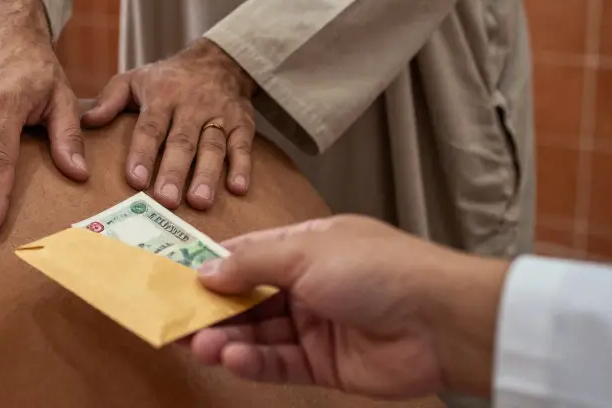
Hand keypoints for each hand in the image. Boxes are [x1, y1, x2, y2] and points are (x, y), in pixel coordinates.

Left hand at [82, 39, 255, 209]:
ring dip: (207, 175)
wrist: (217, 60)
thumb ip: (110, 100)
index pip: (151, 127)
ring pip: (213, 146)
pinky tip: (238, 189)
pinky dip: (242, 167)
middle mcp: (191, 106)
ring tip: (198, 202)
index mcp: (162, 97)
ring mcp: (219, 116)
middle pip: (182, 141)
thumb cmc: (167, 78)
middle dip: (174, 171)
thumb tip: (86, 122)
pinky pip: (243, 146)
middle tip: (165, 200)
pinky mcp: (242, 124)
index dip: (143, 153)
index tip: (136, 180)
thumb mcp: (134, 79)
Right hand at [186, 216, 506, 400]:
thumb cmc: (380, 269)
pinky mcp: (323, 364)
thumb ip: (252, 264)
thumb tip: (206, 271)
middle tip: (174, 319)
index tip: (171, 277)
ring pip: (257, 334)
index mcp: (304, 247)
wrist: (440, 321)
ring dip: (225, 338)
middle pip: (245, 298)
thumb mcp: (306, 252)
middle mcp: (306, 285)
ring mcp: (314, 325)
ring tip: (198, 343)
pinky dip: (251, 362)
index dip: (209, 266)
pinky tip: (230, 358)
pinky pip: (277, 363)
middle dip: (210, 308)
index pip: (245, 255)